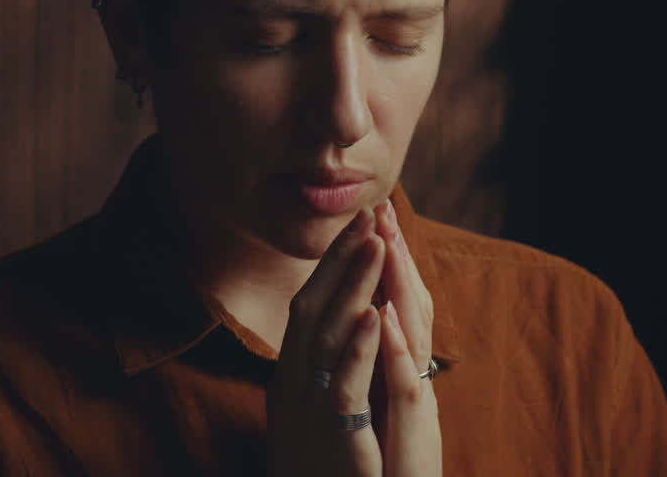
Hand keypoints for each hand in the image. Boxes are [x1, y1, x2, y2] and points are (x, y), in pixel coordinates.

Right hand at [267, 209, 386, 476]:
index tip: (357, 225)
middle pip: (313, 308)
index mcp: (290, 377)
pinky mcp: (333, 436)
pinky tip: (376, 315)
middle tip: (368, 215)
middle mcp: (291, 386)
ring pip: (326, 337)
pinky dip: (359, 348)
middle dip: (340, 260)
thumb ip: (322, 370)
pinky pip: (344, 386)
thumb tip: (339, 325)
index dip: (332, 264)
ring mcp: (307, 410)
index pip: (309, 306)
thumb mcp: (314, 412)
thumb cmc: (320, 469)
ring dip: (352, 287)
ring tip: (375, 244)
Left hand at [370, 198, 441, 476]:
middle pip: (410, 311)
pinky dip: (393, 352)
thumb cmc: (384, 470)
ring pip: (412, 339)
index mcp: (402, 377)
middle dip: (394, 259)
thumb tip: (365, 330)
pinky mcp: (414, 439)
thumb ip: (375, 373)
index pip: (396, 308)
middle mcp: (415, 384)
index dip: (386, 265)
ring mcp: (418, 409)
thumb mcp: (376, 414)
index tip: (372, 218)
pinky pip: (404, 388)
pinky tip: (383, 318)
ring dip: (399, 288)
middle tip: (382, 209)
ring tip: (386, 242)